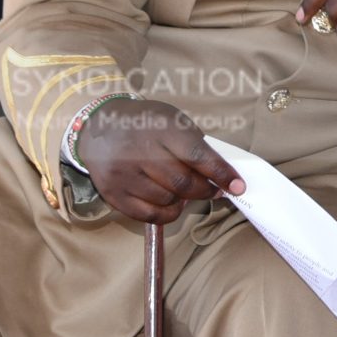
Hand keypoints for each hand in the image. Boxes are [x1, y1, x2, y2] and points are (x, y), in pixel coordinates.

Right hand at [72, 98, 245, 224]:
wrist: (98, 126)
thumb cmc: (144, 123)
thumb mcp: (172, 121)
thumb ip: (195, 145)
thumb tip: (222, 174)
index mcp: (160, 129)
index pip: (197, 156)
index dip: (221, 174)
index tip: (238, 186)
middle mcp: (139, 152)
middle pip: (184, 184)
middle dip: (206, 190)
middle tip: (213, 189)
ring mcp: (123, 175)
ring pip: (168, 200)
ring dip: (183, 200)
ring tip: (182, 188)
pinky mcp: (113, 193)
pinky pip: (150, 215)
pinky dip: (167, 213)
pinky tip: (169, 201)